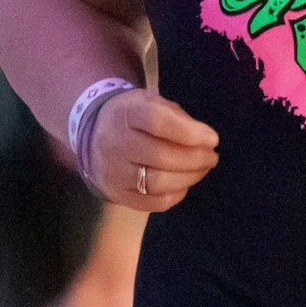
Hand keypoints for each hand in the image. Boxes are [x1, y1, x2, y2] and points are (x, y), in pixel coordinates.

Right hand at [84, 85, 217, 210]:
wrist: (93, 138)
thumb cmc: (133, 119)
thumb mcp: (150, 103)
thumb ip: (177, 118)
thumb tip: (206, 139)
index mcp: (126, 114)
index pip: (158, 122)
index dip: (190, 133)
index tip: (212, 138)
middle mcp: (115, 143)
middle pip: (161, 156)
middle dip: (195, 159)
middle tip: (212, 157)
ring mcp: (114, 172)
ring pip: (158, 183)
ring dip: (189, 178)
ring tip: (202, 169)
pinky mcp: (117, 194)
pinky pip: (153, 202)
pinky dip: (175, 195)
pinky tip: (183, 183)